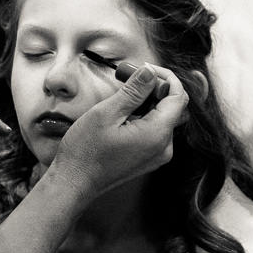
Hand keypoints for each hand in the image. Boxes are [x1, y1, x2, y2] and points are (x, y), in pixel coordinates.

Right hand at [49, 63, 187, 197]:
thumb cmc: (86, 151)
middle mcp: (164, 147)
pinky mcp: (148, 159)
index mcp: (157, 134)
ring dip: (147, 102)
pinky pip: (155, 132)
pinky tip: (123, 114)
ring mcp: (157, 155)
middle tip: (129, 78)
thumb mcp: (107, 113)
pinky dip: (144, 117)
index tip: (144, 70)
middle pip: (173, 107)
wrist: (74, 183)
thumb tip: (150, 72)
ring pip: (164, 118)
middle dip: (155, 88)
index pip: (178, 97)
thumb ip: (134, 91)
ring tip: (122, 96)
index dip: (166, 78)